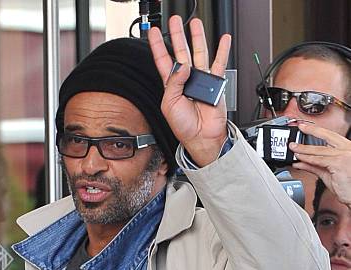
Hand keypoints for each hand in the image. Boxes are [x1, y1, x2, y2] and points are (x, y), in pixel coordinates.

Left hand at [148, 15, 230, 166]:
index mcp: (172, 86)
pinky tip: (223, 39)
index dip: (159, 46)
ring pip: (199, 53)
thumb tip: (184, 65)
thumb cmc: (184, 127)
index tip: (155, 33)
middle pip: (181, 51)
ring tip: (194, 23)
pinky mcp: (215, 84)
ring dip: (197, 37)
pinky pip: (219, 64)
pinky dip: (223, 51)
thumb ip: (173, 83)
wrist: (201, 138)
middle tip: (174, 21)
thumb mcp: (169, 105)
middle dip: (177, 35)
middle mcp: (186, 80)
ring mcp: (201, 80)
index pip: (163, 60)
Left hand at [290, 123, 350, 206]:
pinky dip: (308, 160)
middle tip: (299, 128)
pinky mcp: (339, 163)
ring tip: (294, 148)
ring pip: (320, 150)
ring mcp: (344, 155)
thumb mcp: (328, 172)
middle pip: (327, 136)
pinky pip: (319, 160)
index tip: (306, 127)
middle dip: (311, 131)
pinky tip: (300, 159)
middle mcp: (347, 149)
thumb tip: (301, 162)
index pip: (330, 136)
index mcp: (346, 148)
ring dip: (304, 149)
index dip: (317, 130)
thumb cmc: (347, 186)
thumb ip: (315, 165)